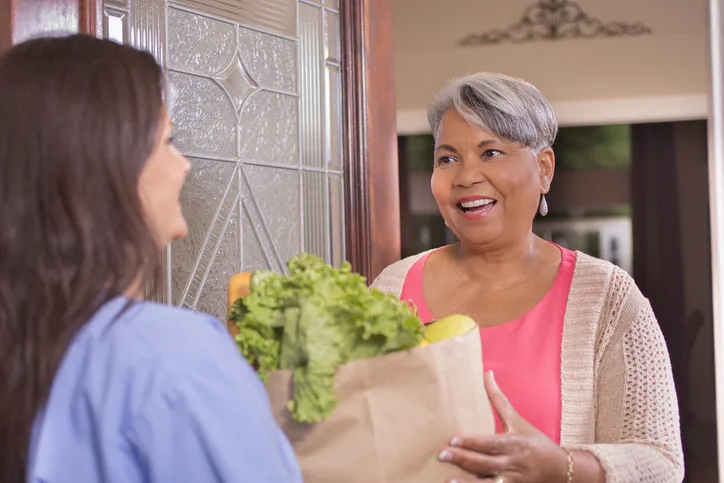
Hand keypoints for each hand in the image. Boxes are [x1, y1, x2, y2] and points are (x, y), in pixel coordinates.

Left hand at [438, 371, 568, 482]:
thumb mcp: (518, 420)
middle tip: (442, 455)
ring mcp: (511, 480)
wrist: (560, 470)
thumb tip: (487, 373)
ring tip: (448, 480)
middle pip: (485, 463)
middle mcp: (512, 463)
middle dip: (463, 459)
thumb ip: (499, 399)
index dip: (472, 442)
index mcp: (514, 443)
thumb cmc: (535, 442)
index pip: (490, 443)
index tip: (453, 439)